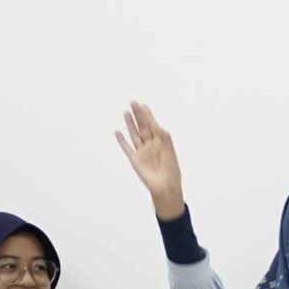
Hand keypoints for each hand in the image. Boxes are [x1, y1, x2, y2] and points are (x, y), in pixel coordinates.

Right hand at [115, 102, 187, 220]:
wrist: (166, 186)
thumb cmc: (171, 168)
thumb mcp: (168, 147)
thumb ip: (161, 134)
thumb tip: (154, 122)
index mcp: (160, 142)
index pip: (152, 125)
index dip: (148, 115)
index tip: (143, 104)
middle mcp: (150, 145)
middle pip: (142, 126)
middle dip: (138, 114)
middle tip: (133, 102)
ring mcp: (142, 152)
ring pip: (134, 134)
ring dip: (130, 123)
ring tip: (125, 112)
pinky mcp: (135, 160)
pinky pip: (127, 148)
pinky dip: (121, 140)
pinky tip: (117, 131)